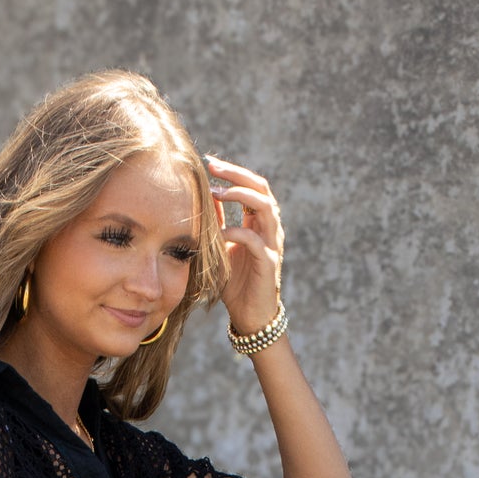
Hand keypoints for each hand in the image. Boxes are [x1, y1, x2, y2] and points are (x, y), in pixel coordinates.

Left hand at [204, 152, 284, 336]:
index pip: (252, 186)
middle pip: (261, 188)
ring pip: (264, 207)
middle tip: (213, 168)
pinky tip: (219, 233)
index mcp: (259, 222)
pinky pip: (254, 240)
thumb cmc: (237, 282)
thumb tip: (206, 197)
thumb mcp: (223, 247)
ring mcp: (272, 244)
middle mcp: (270, 228)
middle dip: (237, 174)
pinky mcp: (269, 263)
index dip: (233, 172)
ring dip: (239, 196)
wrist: (250, 315)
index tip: (210, 162)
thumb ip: (218, 224)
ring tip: (216, 193)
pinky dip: (236, 233)